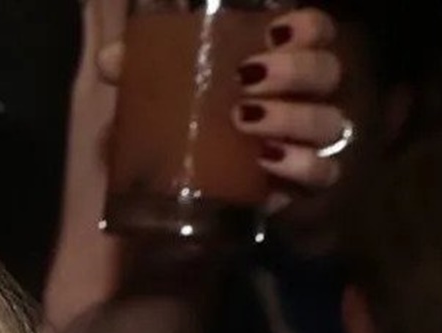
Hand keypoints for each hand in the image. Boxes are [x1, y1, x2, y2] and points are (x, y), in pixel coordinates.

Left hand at [99, 8, 353, 197]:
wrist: (176, 196)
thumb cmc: (178, 127)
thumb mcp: (155, 96)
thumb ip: (138, 72)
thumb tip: (111, 60)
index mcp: (276, 62)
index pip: (316, 31)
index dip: (308, 26)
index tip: (272, 33)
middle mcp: (302, 97)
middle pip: (327, 71)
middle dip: (294, 70)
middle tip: (246, 77)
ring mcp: (309, 142)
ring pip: (330, 121)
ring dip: (293, 116)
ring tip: (246, 119)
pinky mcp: (304, 185)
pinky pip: (323, 173)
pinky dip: (301, 165)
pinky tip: (268, 161)